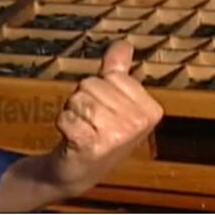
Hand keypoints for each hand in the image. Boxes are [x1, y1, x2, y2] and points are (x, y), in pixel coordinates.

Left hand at [47, 40, 164, 195]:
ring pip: (77, 99)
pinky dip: (63, 124)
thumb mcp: (114, 100)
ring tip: (83, 130)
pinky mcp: (92, 146)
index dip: (98, 89)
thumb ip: (119, 70)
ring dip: (72, 113)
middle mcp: (138, 123)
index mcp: (150, 109)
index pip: (109, 75)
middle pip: (90, 85)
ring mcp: (117, 136)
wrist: (80, 170)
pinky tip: (73, 139)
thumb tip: (124, 43)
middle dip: (83, 100)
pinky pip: (66, 116)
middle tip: (91, 123)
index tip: (105, 111)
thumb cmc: (99, 133)